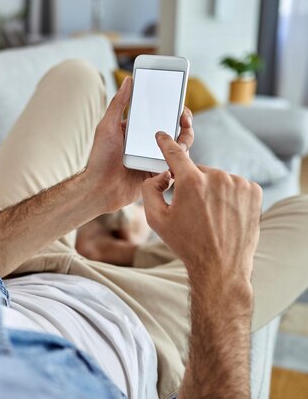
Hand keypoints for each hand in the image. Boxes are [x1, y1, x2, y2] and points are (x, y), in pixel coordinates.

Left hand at [86, 77, 193, 212]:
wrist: (99, 189)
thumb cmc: (100, 158)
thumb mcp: (107, 127)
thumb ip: (118, 104)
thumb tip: (129, 80)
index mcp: (139, 131)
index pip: (161, 116)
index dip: (175, 109)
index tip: (181, 104)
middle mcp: (149, 144)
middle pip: (176, 131)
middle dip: (185, 125)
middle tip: (184, 121)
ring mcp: (154, 160)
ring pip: (180, 150)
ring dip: (183, 144)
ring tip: (178, 144)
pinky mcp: (158, 176)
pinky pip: (176, 169)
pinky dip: (179, 164)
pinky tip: (176, 160)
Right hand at [141, 132, 262, 289]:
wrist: (220, 266)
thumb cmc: (187, 244)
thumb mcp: (156, 220)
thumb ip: (149, 191)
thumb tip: (157, 175)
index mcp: (191, 182)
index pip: (175, 153)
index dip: (166, 143)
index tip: (162, 135)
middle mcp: (217, 178)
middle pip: (197, 172)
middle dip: (192, 185)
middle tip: (192, 210)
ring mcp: (238, 184)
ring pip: (217, 179)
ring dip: (211, 191)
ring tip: (210, 216)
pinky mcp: (253, 191)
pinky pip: (234, 185)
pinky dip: (228, 195)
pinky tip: (224, 214)